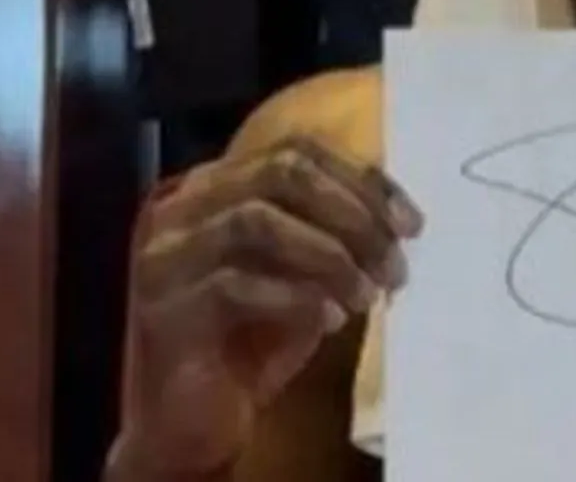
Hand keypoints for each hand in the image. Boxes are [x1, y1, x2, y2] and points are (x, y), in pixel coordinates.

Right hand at [120, 135, 423, 473]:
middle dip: (352, 215)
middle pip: (280, 173)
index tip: (413, 226)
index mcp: (219, 185)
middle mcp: (184, 206)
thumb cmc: (253, 343)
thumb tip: (399, 222)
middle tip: (393, 264)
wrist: (192, 423)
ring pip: (256, 220)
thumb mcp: (305, 277)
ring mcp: (166, 254)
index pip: (299, 152)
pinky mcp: (162, 307)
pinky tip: (330, 322)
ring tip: (366, 295)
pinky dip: (295, 299)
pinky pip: (234, 284)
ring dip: (328, 255)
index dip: (364, 182)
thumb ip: (336, 236)